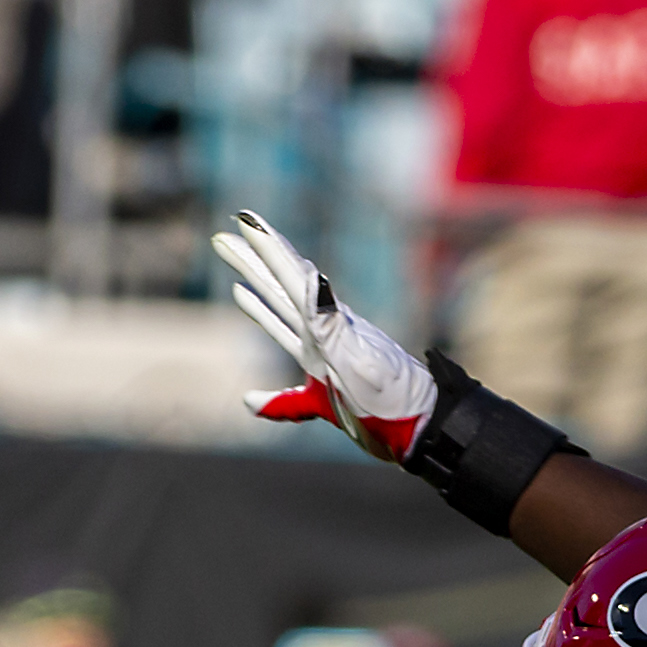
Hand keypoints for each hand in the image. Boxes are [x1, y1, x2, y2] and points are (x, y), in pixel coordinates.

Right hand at [213, 210, 437, 462]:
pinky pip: (288, 375)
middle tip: (225, 235)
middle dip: (254, 261)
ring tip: (236, 272)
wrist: (422, 427)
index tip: (245, 220)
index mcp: (326, 326)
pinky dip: (267, 371)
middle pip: (280, 288)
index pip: (291, 277)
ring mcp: (325, 358)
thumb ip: (330, 322)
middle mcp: (323, 336)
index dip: (268, 248)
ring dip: (258, 294)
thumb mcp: (358, 361)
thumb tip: (310, 277)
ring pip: (282, 318)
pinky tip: (251, 395)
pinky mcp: (328, 389)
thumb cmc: (392, 400)